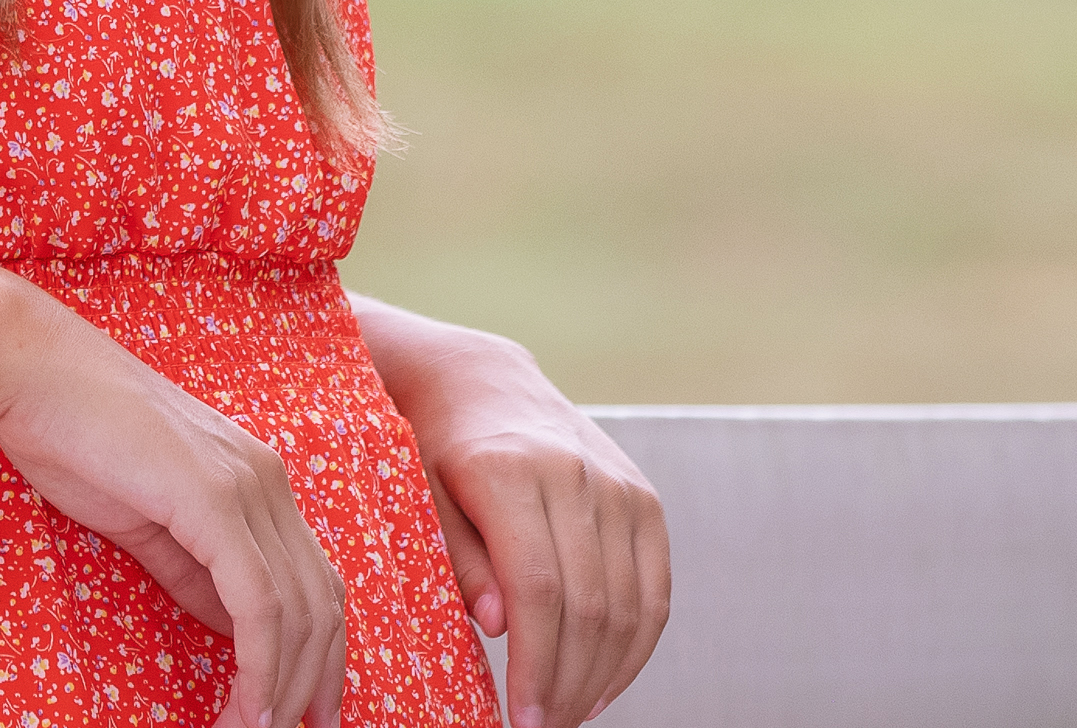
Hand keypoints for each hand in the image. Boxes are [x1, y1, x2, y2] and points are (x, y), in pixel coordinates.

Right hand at [0, 278, 348, 727]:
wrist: (34, 369)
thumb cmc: (75, 435)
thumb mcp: (145, 518)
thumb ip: (191, 567)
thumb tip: (225, 625)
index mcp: (256, 479)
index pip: (314, 579)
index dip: (320, 651)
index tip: (307, 710)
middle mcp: (267, 479)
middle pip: (323, 600)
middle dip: (318, 681)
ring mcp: (246, 486)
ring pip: (299, 609)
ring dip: (284, 687)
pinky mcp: (215, 499)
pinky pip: (259, 601)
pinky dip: (262, 663)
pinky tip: (247, 707)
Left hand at [379, 318, 668, 727]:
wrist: (481, 383)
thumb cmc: (436, 449)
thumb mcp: (421, 498)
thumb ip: (460, 560)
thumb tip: (503, 625)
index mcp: (509, 469)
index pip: (539, 588)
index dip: (535, 665)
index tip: (520, 721)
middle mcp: (573, 471)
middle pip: (588, 604)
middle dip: (566, 684)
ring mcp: (617, 483)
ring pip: (627, 604)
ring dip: (603, 676)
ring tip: (569, 714)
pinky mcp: (643, 497)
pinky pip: (655, 587)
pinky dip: (635, 646)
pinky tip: (604, 682)